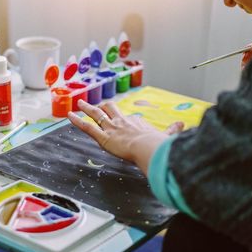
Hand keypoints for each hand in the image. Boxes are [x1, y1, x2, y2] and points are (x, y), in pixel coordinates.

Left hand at [68, 100, 183, 173]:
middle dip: (102, 106)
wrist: (150, 148)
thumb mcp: (166, 135)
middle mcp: (122, 122)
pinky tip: (69, 115)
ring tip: (79, 103)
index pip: (127, 118)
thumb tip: (183, 124)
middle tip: (96, 103)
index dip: (123, 119)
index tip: (122, 121)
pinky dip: (77, 121)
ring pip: (96, 114)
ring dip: (87, 108)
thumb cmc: (158, 144)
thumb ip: (172, 130)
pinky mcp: (103, 137)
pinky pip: (87, 127)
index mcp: (136, 122)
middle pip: (110, 109)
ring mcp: (111, 128)